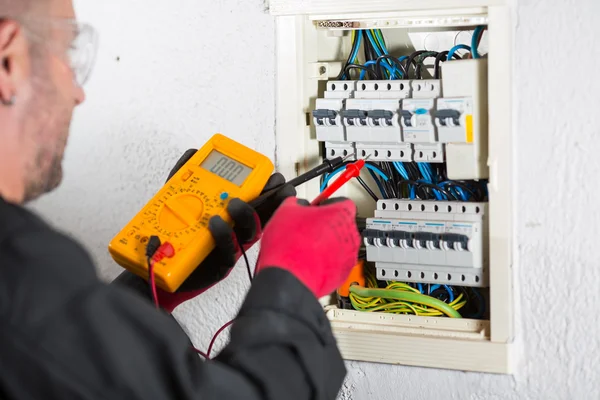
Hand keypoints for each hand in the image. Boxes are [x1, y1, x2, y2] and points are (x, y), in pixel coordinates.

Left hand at [114, 150, 294, 311]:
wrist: (159, 265)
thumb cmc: (177, 233)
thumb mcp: (177, 198)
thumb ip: (185, 175)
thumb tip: (193, 152)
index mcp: (232, 211)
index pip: (259, 197)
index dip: (272, 188)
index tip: (276, 178)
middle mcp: (236, 228)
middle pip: (264, 213)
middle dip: (273, 199)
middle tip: (273, 188)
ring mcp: (231, 245)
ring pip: (251, 231)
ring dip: (247, 214)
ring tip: (235, 203)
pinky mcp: (220, 264)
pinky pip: (229, 251)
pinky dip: (224, 235)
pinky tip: (215, 223)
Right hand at [255, 197, 360, 297]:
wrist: (288, 279)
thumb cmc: (289, 247)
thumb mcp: (285, 211)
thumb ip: (297, 203)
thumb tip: (297, 205)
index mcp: (341, 213)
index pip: (342, 202)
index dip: (326, 205)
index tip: (316, 209)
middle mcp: (350, 234)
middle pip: (341, 224)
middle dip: (326, 225)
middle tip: (307, 229)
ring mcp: (349, 255)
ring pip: (339, 244)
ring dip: (326, 244)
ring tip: (305, 247)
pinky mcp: (343, 274)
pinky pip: (336, 262)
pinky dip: (325, 261)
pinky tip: (308, 261)